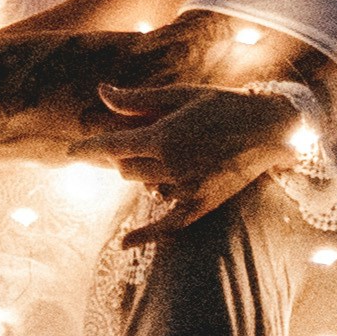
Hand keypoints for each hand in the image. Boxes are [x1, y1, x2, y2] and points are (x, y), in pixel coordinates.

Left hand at [105, 83, 328, 233]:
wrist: (266, 129)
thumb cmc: (221, 105)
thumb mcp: (178, 96)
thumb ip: (137, 100)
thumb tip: (101, 92)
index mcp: (163, 136)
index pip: (111, 146)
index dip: (87, 148)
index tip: (70, 152)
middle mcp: (171, 166)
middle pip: (125, 167)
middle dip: (121, 154)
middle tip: (132, 138)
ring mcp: (185, 189)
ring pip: (142, 186)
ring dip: (140, 172)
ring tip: (163, 153)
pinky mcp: (200, 205)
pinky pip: (165, 225)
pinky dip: (145, 234)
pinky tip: (124, 243)